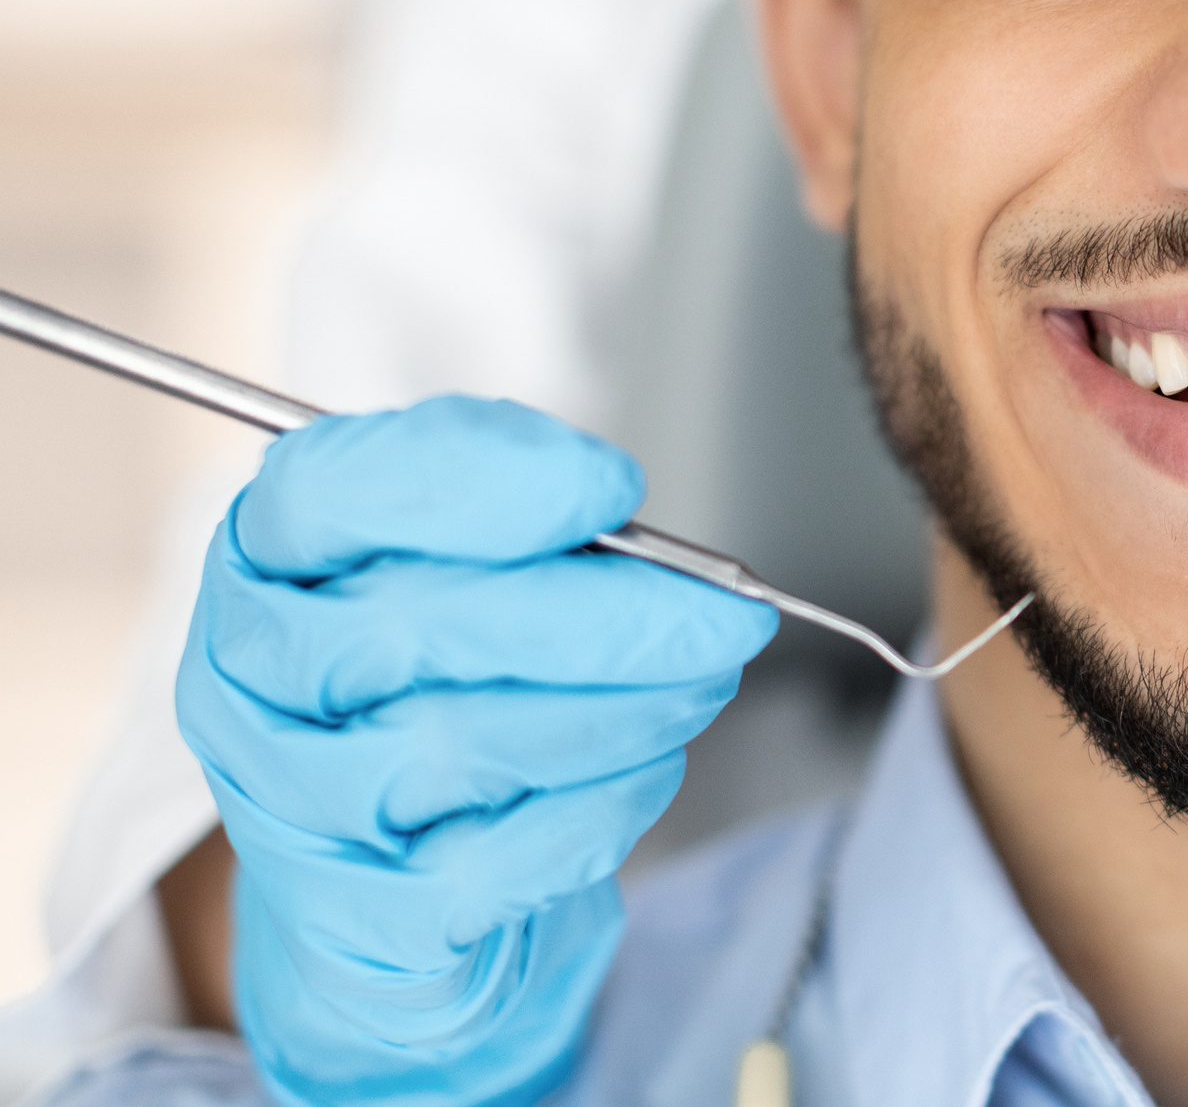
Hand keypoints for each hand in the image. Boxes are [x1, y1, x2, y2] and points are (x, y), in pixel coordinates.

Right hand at [175, 396, 776, 1104]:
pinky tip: (646, 772)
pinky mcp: (349, 918)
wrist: (393, 886)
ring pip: (453, 740)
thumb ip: (528, 536)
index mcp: (270, 561)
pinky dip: (595, 811)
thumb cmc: (442, 698)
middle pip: (409, 620)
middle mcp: (250, 677)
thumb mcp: (469, 582)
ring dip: (618, 711)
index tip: (613, 487)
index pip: (327, 490)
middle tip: (724, 617)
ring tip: (697, 688)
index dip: (480, 479)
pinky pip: (484, 862)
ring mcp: (282, 804)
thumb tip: (636, 539)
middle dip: (602, 616)